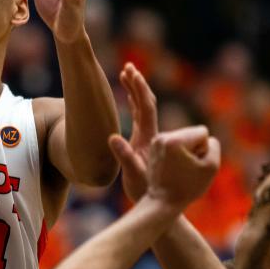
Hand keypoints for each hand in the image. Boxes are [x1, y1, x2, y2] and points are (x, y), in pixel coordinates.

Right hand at [108, 63, 157, 199]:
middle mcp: (150, 134)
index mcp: (149, 137)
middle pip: (146, 103)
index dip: (139, 89)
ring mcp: (148, 137)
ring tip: (127, 73)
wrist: (157, 202)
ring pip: (143, 108)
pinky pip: (140, 118)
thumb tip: (112, 138)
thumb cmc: (144, 191)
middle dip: (137, 84)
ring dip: (135, 91)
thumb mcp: (134, 175)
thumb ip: (125, 157)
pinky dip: (135, 104)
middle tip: (128, 67)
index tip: (131, 73)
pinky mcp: (144, 143)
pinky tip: (130, 97)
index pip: (146, 107)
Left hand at [144, 126, 219, 209]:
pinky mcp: (154, 147)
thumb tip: (205, 138)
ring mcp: (156, 141)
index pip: (203, 132)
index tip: (193, 165)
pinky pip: (176, 144)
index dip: (205, 150)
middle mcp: (162, 136)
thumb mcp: (211, 167)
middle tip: (186, 169)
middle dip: (195, 149)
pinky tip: (174, 168)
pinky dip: (178, 154)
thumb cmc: (188, 187)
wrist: (163, 202)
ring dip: (187, 152)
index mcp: (174, 140)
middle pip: (192, 134)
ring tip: (180, 170)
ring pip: (185, 138)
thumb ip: (214, 146)